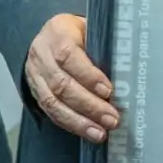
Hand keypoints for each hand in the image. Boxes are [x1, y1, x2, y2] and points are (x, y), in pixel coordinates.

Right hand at [24, 13, 119, 141]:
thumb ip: (103, 46)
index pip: (69, 56)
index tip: (108, 90)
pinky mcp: (35, 92)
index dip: (88, 75)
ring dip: (79, 121)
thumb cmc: (79, 34)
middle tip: (111, 119)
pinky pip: (51, 112)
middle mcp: (41, 54)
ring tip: (100, 133)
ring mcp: (35, 75)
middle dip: (88, 105)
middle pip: (62, 84)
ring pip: (53, 102)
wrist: (50, 36)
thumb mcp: (90, 29)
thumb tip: (128, 71)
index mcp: (57, 32)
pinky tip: (87, 132)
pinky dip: (70, 124)